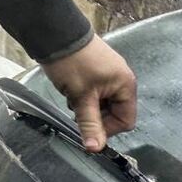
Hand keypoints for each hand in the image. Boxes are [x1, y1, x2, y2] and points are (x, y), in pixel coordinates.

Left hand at [42, 35, 136, 151]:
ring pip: (103, 104)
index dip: (108, 128)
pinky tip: (74, 88)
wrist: (55, 32)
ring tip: (74, 95)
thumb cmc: (72, 63)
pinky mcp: (99, 69)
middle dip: (96, 116)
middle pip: (115, 113)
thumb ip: (90, 124)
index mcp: (126, 86)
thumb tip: (95, 149)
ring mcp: (111, 73)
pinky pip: (97, 92)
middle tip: (78, 109)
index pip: (126, 121)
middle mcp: (123, 80)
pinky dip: (85, 95)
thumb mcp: (81, 98)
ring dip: (88, 106)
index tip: (89, 125)